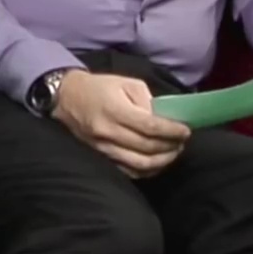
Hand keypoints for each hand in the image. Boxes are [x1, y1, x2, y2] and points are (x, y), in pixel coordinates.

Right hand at [53, 70, 191, 177]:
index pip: (150, 126)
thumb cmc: (100, 87)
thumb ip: (147, 100)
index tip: (186, 132)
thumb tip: (162, 119)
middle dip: (170, 147)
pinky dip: (145, 170)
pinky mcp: (99, 157)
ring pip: (138, 164)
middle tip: (183, 143)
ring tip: (173, 153)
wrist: (66, 98)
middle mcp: (108, 132)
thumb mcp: (127, 83)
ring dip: (161, 162)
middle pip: (146, 147)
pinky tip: (156, 164)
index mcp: (116, 110)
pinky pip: (126, 171)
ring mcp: (102, 148)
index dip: (171, 131)